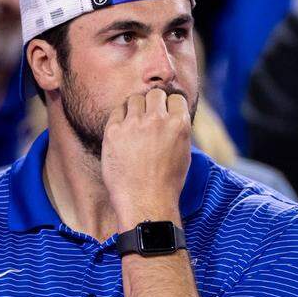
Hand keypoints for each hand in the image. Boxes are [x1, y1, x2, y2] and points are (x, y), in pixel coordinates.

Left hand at [102, 88, 191, 230]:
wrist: (145, 202)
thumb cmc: (167, 182)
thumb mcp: (184, 153)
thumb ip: (178, 129)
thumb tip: (171, 113)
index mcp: (179, 124)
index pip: (175, 97)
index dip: (170, 106)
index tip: (165, 114)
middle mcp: (157, 120)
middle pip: (155, 94)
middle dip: (154, 104)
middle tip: (150, 119)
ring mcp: (133, 124)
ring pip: (135, 99)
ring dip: (136, 108)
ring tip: (136, 126)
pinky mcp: (113, 131)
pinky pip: (117, 111)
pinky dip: (121, 118)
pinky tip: (123, 131)